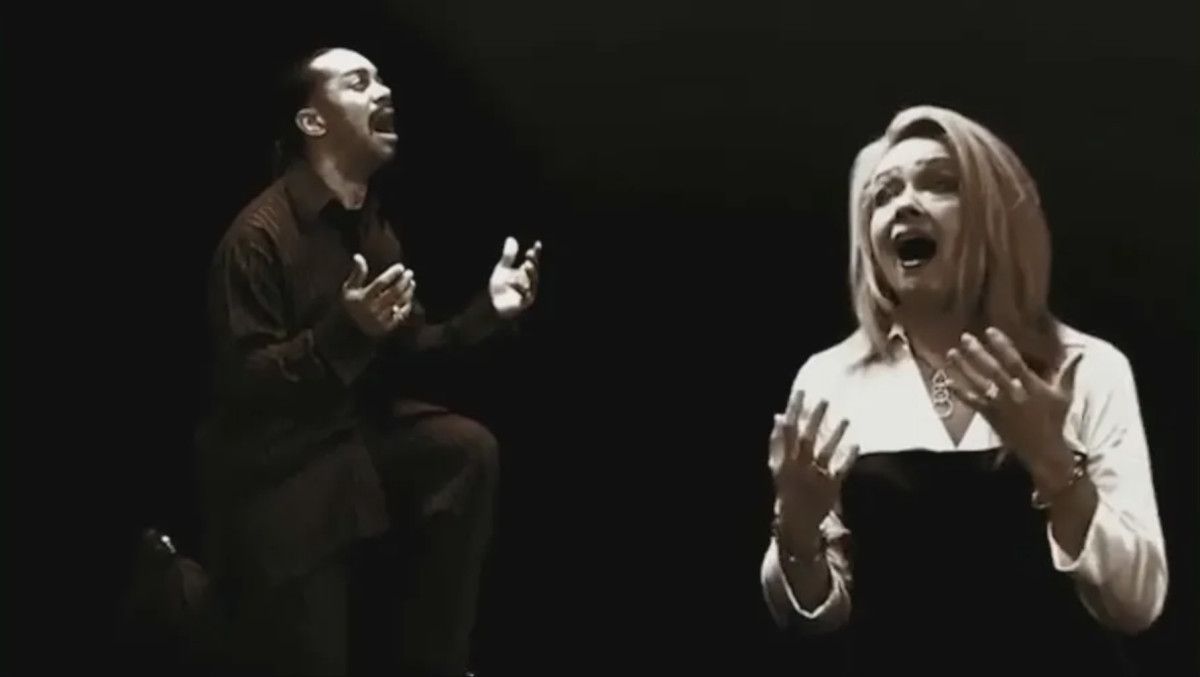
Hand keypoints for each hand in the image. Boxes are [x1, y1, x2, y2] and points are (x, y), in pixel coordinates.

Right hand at [341, 253, 415, 336]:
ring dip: (408, 291)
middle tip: (410, 272)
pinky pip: (401, 314)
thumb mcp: (348, 289)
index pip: (381, 283)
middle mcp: (373, 309)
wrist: (349, 330)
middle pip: (393, 292)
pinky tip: (409, 296)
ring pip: (399, 302)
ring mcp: (381, 319)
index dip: (392, 273)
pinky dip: (407, 304)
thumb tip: (358, 256)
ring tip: (412, 282)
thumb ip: (357, 273)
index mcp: (363, 298)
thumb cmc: (350, 305)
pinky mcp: (387, 327)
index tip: (400, 266)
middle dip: (404, 281)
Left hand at [489, 237, 540, 318]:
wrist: (492, 306)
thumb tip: (511, 238)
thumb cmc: (498, 288)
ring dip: (530, 273)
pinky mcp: (523, 303)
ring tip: (526, 265)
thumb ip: (508, 256)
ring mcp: (528, 293)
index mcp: (525, 273)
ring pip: (533, 282)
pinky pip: (525, 295)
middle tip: (530, 254)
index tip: (537, 243)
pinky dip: (518, 287)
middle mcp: (529, 282)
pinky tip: (510, 281)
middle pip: (534, 271)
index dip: (536, 253)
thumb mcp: (502, 269)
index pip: (532, 262)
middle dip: (533, 263)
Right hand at [769, 389, 859, 551]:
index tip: (801, 391)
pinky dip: (847, 458)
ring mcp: (815, 477)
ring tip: (846, 419)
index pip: (788, 430)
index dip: (794, 410)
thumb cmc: (786, 489)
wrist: (795, 523)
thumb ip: (778, 441)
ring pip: (825, 453)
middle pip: (807, 439)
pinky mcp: (830, 487)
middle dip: (814, 419)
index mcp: (783, 461)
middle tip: (825, 400)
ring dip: (835, 435)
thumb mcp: (777, 466)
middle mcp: (799, 467)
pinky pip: (840, 471)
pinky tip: (856, 444)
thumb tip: (778, 415)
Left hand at [944, 327, 1082, 480]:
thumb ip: (1068, 372)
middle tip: (965, 337)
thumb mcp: (1064, 395)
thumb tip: (1078, 352)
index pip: (1015, 362)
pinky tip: (946, 380)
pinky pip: (972, 402)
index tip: (990, 331)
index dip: (1002, 346)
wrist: (1043, 451)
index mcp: (1032, 387)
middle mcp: (1013, 395)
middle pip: (992, 371)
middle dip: (977, 353)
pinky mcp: (990, 417)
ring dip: (963, 368)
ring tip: (951, 353)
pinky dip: (959, 392)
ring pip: (978, 384)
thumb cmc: (1054, 420)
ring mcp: (999, 406)